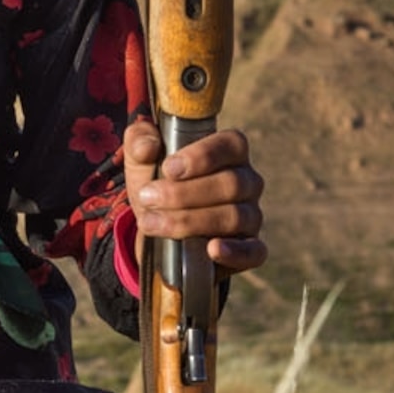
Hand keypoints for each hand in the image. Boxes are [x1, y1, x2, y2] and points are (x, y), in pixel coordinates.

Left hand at [122, 120, 267, 274]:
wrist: (156, 226)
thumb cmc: (157, 182)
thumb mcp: (141, 158)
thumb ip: (139, 141)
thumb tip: (146, 147)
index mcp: (230, 152)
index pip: (231, 145)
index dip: (202, 156)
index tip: (168, 168)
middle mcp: (247, 182)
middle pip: (230, 184)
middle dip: (183, 194)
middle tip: (148, 198)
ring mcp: (251, 216)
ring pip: (233, 216)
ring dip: (189, 222)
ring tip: (152, 224)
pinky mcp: (250, 248)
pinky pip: (254, 251)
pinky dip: (235, 251)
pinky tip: (212, 249)